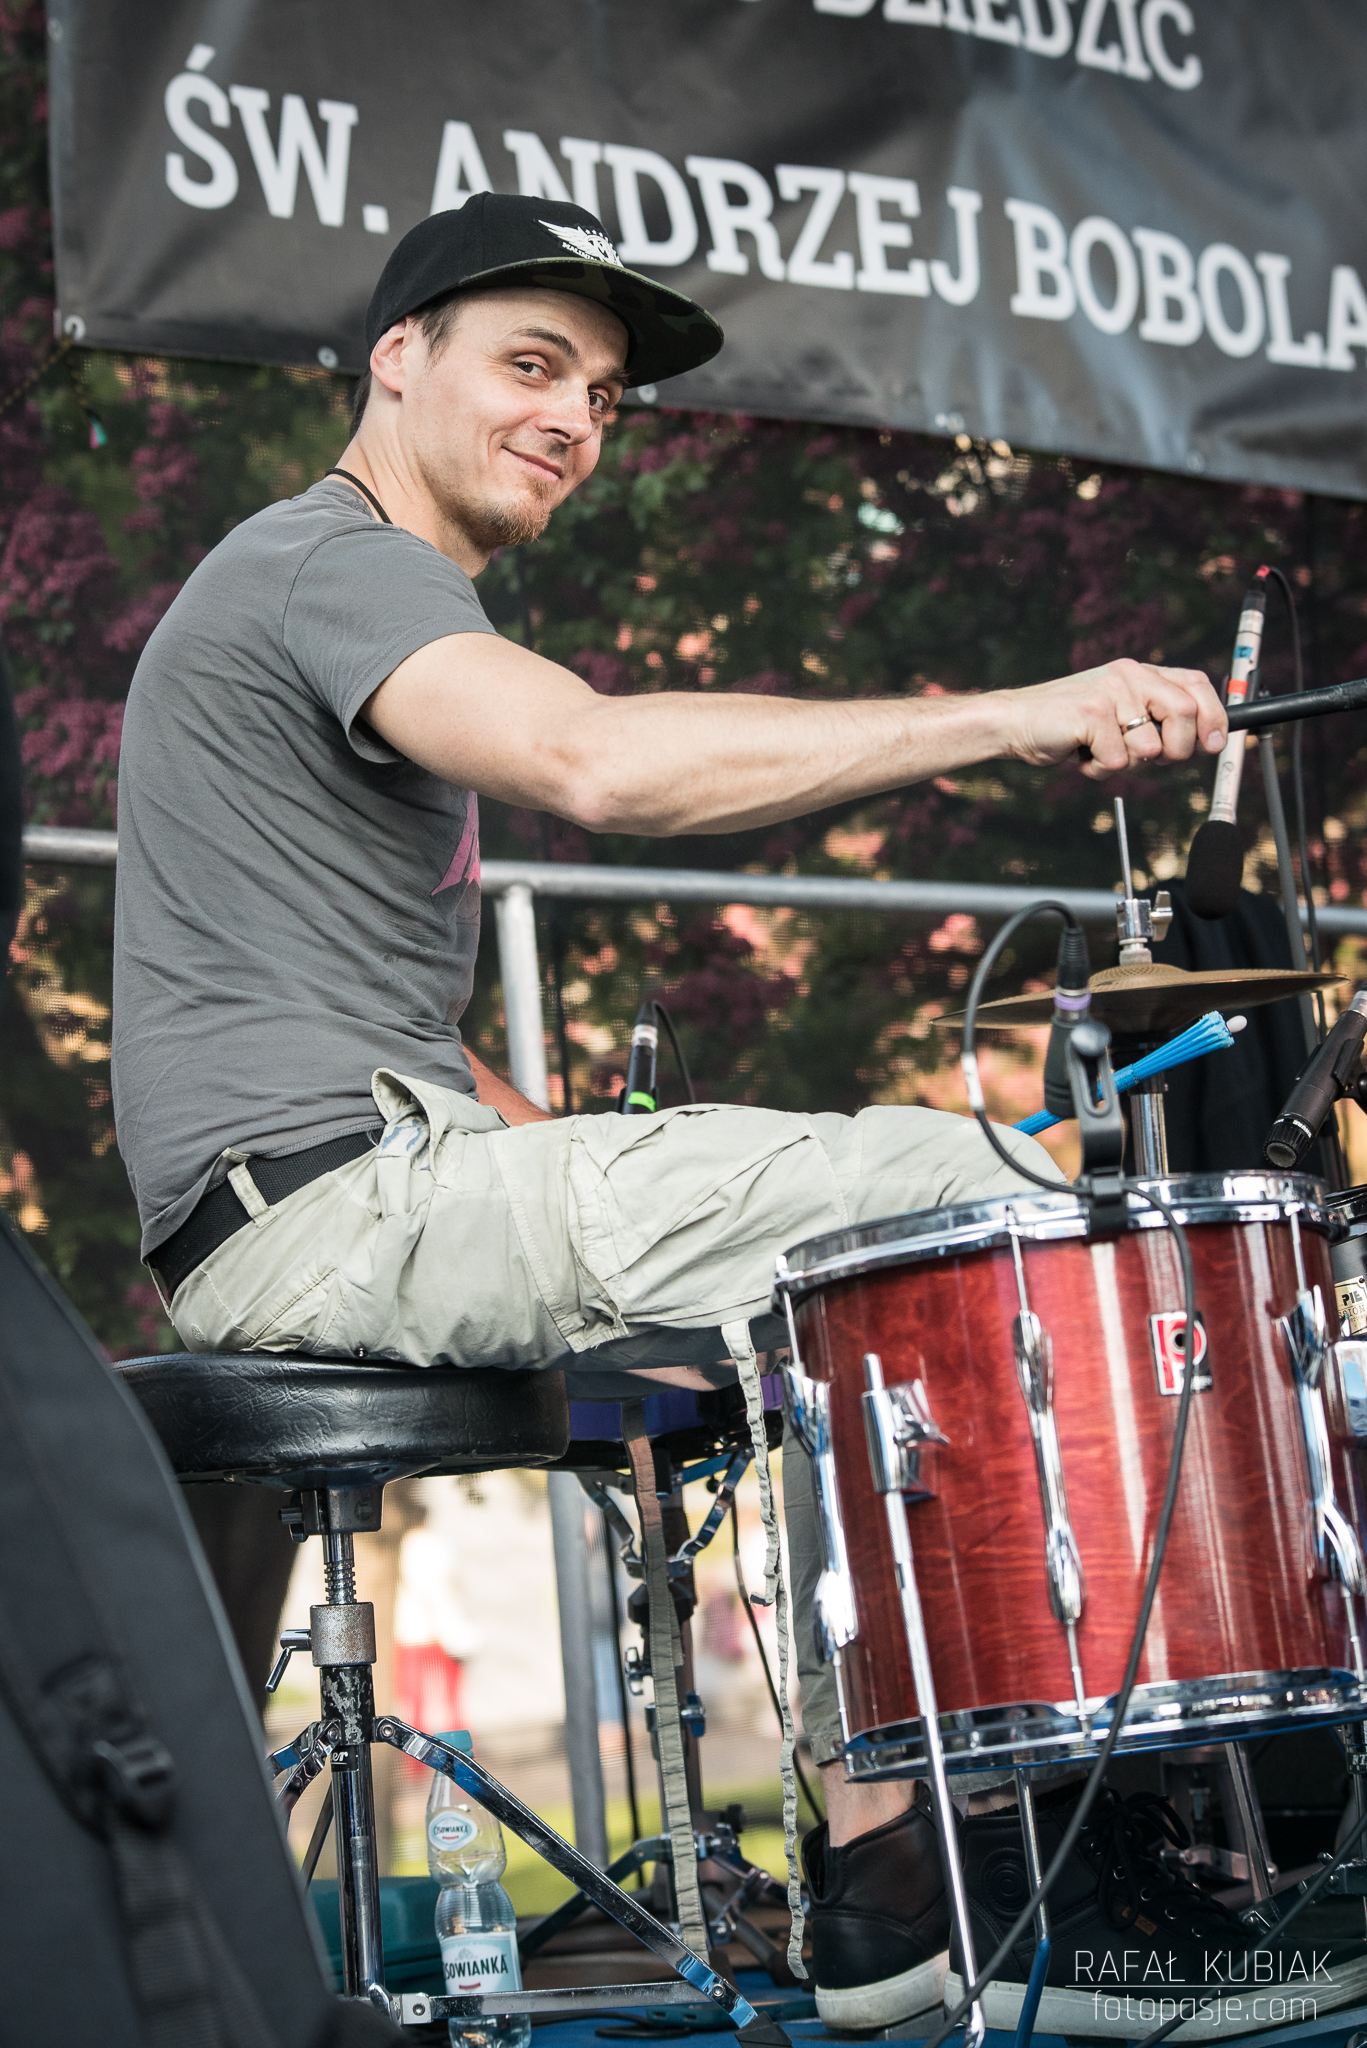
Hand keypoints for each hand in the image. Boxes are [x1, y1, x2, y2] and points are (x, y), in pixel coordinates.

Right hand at [1001, 659, 1227, 779]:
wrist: (1015, 721)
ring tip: (1099, 752)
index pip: (1195, 685)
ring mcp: (1110, 692)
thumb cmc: (1068, 725)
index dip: (1214, 716)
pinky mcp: (1091, 714)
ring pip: (1150, 748)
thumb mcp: (1119, 716)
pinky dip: (1099, 770)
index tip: (1215, 744)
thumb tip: (1205, 740)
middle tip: (1152, 760)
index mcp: (1140, 672)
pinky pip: (1116, 761)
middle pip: (1184, 714)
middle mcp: (1129, 675)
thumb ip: (1155, 720)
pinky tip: (1080, 754)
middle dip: (1177, 750)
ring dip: (1127, 765)